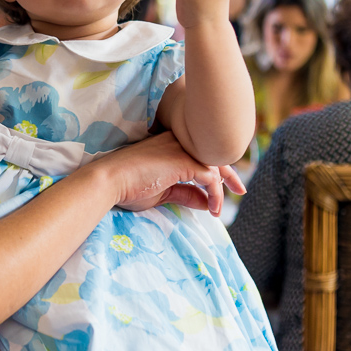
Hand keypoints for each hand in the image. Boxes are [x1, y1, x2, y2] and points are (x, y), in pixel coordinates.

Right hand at [89, 132, 245, 216]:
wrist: (110, 181)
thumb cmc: (128, 187)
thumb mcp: (162, 192)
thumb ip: (185, 194)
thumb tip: (206, 203)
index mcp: (171, 144)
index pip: (200, 153)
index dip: (216, 168)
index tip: (225, 185)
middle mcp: (179, 141)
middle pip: (213, 154)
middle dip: (229, 174)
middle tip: (240, 190)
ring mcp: (182, 148)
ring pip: (215, 165)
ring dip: (224, 187)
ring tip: (223, 207)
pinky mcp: (184, 160)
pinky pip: (210, 177)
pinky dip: (216, 194)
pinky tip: (214, 209)